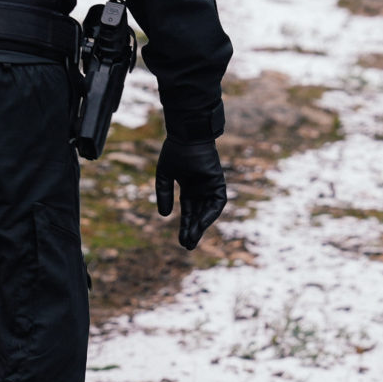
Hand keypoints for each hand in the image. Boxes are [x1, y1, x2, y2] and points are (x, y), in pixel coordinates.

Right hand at [154, 135, 228, 249]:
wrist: (186, 136)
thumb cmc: (175, 151)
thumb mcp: (164, 176)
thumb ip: (164, 195)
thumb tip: (164, 216)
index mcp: (189, 187)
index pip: (188, 211)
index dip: (185, 226)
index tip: (181, 241)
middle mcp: (201, 189)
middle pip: (198, 215)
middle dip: (194, 230)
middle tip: (188, 246)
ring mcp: (211, 186)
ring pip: (208, 211)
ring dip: (201, 226)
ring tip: (192, 239)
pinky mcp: (218, 182)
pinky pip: (217, 202)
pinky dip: (210, 214)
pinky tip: (201, 224)